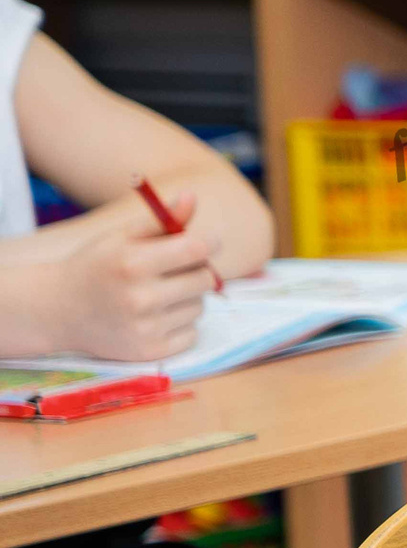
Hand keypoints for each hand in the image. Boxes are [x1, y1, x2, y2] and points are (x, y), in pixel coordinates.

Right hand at [25, 192, 220, 359]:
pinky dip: (180, 325)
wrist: (56, 311)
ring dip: (187, 299)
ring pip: (200, 306)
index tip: (204, 243)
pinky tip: (152, 318)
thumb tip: (193, 195)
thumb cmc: (96, 266)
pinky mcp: (150, 352)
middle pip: (206, 279)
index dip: (209, 243)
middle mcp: (140, 297)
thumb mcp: (121, 238)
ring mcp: (145, 328)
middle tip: (172, 271)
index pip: (198, 249)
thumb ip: (161, 219)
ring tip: (154, 295)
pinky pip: (192, 333)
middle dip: (196, 271)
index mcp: (133, 263)